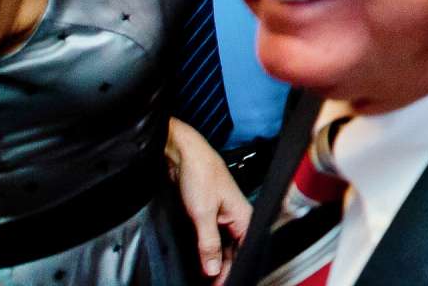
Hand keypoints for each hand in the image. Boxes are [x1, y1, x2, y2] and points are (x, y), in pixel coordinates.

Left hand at [167, 119, 249, 280]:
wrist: (183, 154)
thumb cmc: (200, 173)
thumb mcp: (203, 214)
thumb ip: (209, 244)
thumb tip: (212, 269)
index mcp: (244, 215)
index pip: (243, 252)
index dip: (231, 271)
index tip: (219, 285)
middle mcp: (235, 216)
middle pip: (233, 251)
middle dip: (222, 269)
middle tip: (210, 285)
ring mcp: (221, 215)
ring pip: (221, 246)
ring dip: (212, 260)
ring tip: (203, 277)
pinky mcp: (208, 214)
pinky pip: (210, 238)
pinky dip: (205, 250)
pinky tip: (198, 260)